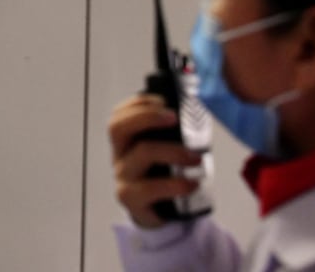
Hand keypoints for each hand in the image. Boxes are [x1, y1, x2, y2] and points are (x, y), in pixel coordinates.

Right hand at [108, 94, 201, 228]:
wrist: (156, 213)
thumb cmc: (161, 176)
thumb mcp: (161, 152)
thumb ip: (169, 134)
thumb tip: (192, 111)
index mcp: (124, 142)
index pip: (118, 115)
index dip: (138, 104)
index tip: (163, 100)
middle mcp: (119, 156)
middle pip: (118, 128)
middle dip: (147, 116)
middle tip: (175, 117)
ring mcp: (123, 178)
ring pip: (143, 153)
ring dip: (174, 150)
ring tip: (196, 158)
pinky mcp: (132, 200)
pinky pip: (152, 188)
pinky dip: (176, 184)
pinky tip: (192, 184)